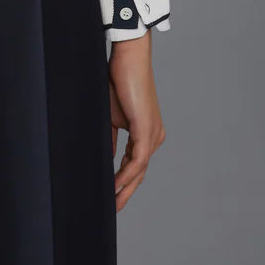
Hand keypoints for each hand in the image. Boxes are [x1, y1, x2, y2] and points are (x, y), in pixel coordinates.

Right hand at [107, 30, 165, 210]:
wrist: (128, 57)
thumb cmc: (119, 80)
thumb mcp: (112, 115)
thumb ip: (112, 138)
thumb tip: (109, 158)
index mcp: (147, 132)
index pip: (136, 163)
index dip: (124, 180)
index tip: (111, 193)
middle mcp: (155, 136)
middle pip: (141, 171)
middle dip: (127, 191)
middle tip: (114, 207)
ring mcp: (153, 133)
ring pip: (140, 169)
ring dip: (125, 186)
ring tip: (113, 201)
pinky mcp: (146, 128)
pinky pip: (137, 159)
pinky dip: (126, 173)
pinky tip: (115, 184)